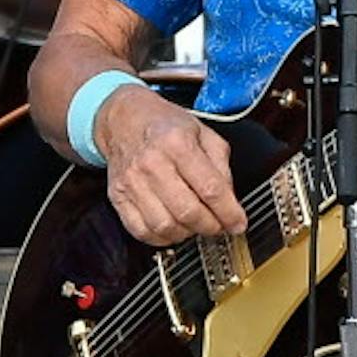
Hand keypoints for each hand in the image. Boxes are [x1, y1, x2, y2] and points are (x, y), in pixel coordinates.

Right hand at [98, 84, 245, 245]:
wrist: (124, 118)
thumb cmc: (164, 125)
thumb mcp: (203, 132)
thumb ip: (221, 165)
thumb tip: (229, 201)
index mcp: (177, 143)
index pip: (210, 188)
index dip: (229, 213)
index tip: (238, 223)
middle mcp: (152, 163)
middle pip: (188, 212)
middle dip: (211, 226)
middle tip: (219, 225)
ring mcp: (132, 182)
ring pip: (165, 226)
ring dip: (187, 233)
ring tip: (195, 224)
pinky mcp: (118, 196)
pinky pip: (141, 231)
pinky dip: (162, 238)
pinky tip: (172, 228)